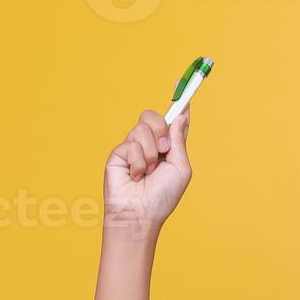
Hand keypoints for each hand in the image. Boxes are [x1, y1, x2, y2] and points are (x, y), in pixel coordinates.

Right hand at [104, 107, 192, 234]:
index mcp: (168, 148)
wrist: (141, 213)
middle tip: (163, 150)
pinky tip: (135, 176)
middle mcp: (150, 145)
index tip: (181, 86)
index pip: (173, 121)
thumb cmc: (163, 196)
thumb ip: (179, 141)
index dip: (178, 104)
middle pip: (153, 116)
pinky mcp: (118, 153)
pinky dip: (138, 162)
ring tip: (148, 173)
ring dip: (150, 154)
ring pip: (142, 129)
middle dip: (160, 129)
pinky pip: (131, 144)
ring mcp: (133, 147)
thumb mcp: (180, 168)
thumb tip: (180, 117)